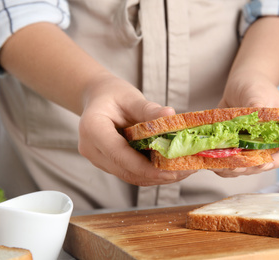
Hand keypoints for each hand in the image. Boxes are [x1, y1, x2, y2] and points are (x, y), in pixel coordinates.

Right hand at [78, 75, 195, 185]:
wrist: (98, 99)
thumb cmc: (113, 94)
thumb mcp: (131, 97)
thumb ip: (149, 109)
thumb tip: (171, 115)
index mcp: (92, 129)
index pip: (119, 154)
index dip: (145, 167)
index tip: (171, 170)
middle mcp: (92, 150)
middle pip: (127, 171)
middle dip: (158, 175)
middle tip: (186, 170)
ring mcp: (99, 160)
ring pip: (131, 176)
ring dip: (158, 177)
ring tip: (185, 170)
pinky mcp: (110, 164)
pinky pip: (132, 173)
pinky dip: (152, 173)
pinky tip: (172, 167)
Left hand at [215, 71, 278, 176]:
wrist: (241, 84)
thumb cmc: (254, 85)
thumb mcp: (257, 93)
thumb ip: (257, 107)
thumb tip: (253, 123)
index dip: (276, 160)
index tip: (262, 164)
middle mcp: (277, 140)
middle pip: (267, 162)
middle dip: (249, 167)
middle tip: (233, 167)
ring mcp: (260, 146)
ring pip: (250, 166)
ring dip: (233, 169)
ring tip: (218, 166)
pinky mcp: (244, 148)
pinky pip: (236, 162)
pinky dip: (224, 165)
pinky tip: (212, 163)